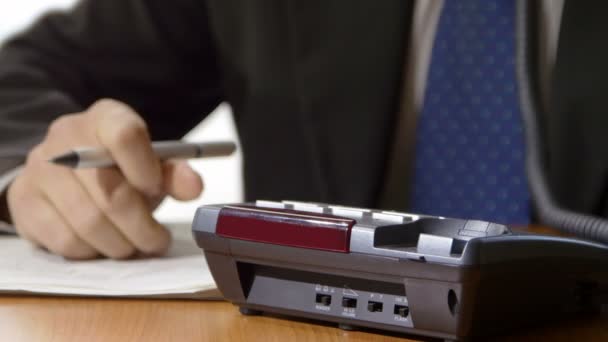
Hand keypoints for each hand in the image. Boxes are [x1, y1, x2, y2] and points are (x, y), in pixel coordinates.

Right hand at [6, 99, 202, 258]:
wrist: (68, 175)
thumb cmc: (119, 170)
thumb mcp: (152, 166)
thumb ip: (175, 174)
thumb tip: (194, 186)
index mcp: (104, 118)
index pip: (124, 134)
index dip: (146, 168)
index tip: (156, 190)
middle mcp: (65, 138)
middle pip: (109, 190)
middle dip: (141, 226)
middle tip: (157, 240)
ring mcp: (40, 170)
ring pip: (88, 222)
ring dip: (121, 244)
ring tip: (135, 245)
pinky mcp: (25, 202)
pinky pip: (65, 240)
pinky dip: (93, 252)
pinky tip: (104, 245)